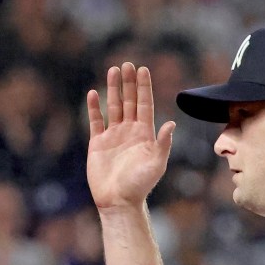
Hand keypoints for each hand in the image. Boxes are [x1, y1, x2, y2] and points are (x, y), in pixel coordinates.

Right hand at [85, 63, 174, 209]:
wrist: (118, 201)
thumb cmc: (140, 185)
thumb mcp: (156, 164)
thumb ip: (163, 144)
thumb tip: (171, 124)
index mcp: (145, 135)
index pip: (144, 105)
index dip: (144, 88)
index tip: (143, 69)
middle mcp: (129, 132)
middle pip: (129, 101)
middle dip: (129, 83)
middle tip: (128, 64)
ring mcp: (113, 136)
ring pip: (113, 107)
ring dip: (113, 89)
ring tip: (113, 70)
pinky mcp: (98, 143)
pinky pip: (96, 121)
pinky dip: (94, 108)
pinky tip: (93, 93)